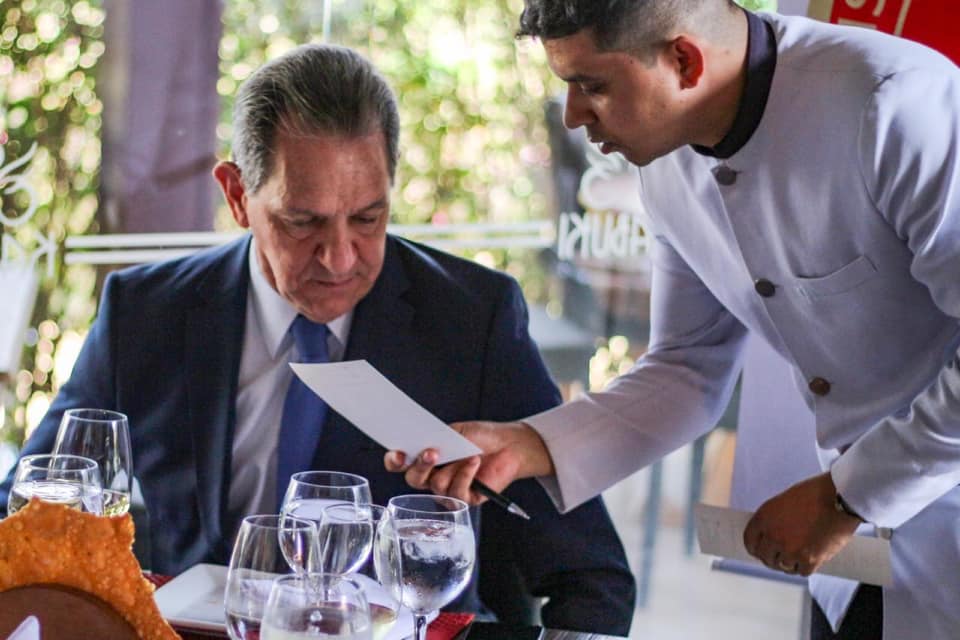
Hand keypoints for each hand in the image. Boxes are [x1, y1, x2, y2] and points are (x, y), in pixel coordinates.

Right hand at [383, 420, 553, 504]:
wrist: (509, 444)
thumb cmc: (481, 437)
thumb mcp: (455, 432)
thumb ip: (436, 439)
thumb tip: (421, 444)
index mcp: (425, 457)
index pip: (400, 463)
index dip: (395, 460)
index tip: (399, 454)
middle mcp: (433, 475)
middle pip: (413, 479)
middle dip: (420, 466)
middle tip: (431, 453)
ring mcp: (448, 489)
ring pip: (436, 485)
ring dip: (452, 467)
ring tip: (468, 453)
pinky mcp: (464, 499)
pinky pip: (457, 492)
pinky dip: (466, 475)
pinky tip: (475, 463)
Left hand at [743, 472, 860, 575]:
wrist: (839, 498)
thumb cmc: (814, 495)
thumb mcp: (783, 502)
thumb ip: (772, 520)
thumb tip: (768, 537)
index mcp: (763, 518)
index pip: (749, 543)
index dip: (756, 548)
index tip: (762, 551)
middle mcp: (773, 536)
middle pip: (765, 558)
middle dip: (773, 557)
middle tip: (782, 555)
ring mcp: (790, 550)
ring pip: (783, 566)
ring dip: (790, 562)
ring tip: (800, 552)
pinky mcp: (809, 560)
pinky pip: (801, 571)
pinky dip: (806, 566)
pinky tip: (811, 556)